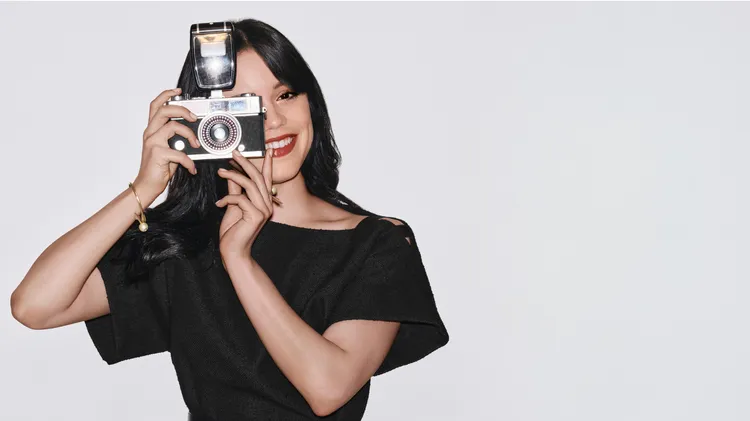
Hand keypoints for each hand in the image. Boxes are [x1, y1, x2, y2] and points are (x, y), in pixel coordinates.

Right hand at [132, 88, 200, 206]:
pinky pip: (179, 152)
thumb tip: (192, 135)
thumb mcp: (168, 149)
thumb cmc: (158, 168)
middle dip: (182, 110)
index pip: (156, 106)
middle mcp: (150, 133)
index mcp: (152, 130)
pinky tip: (191, 168)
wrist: (146, 185)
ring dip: (190, 134)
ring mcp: (152, 142)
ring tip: (196, 145)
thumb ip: (176, 139)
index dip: (166, 95)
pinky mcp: (157, 153)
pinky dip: (189, 161)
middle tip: (193, 117)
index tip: (178, 91)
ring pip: (173, 127)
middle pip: (164, 110)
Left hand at [215, 148, 274, 262]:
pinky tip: (219, 204)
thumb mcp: (233, 206)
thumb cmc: (233, 231)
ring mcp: (264, 210)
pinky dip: (227, 198)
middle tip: (234, 153)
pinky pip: (240, 199)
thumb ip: (235, 191)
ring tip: (221, 172)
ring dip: (233, 176)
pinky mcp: (256, 216)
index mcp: (264, 201)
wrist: (233, 251)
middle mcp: (267, 205)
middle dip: (246, 163)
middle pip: (258, 178)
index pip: (267, 179)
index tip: (267, 150)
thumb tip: (232, 176)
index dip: (267, 164)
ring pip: (249, 185)